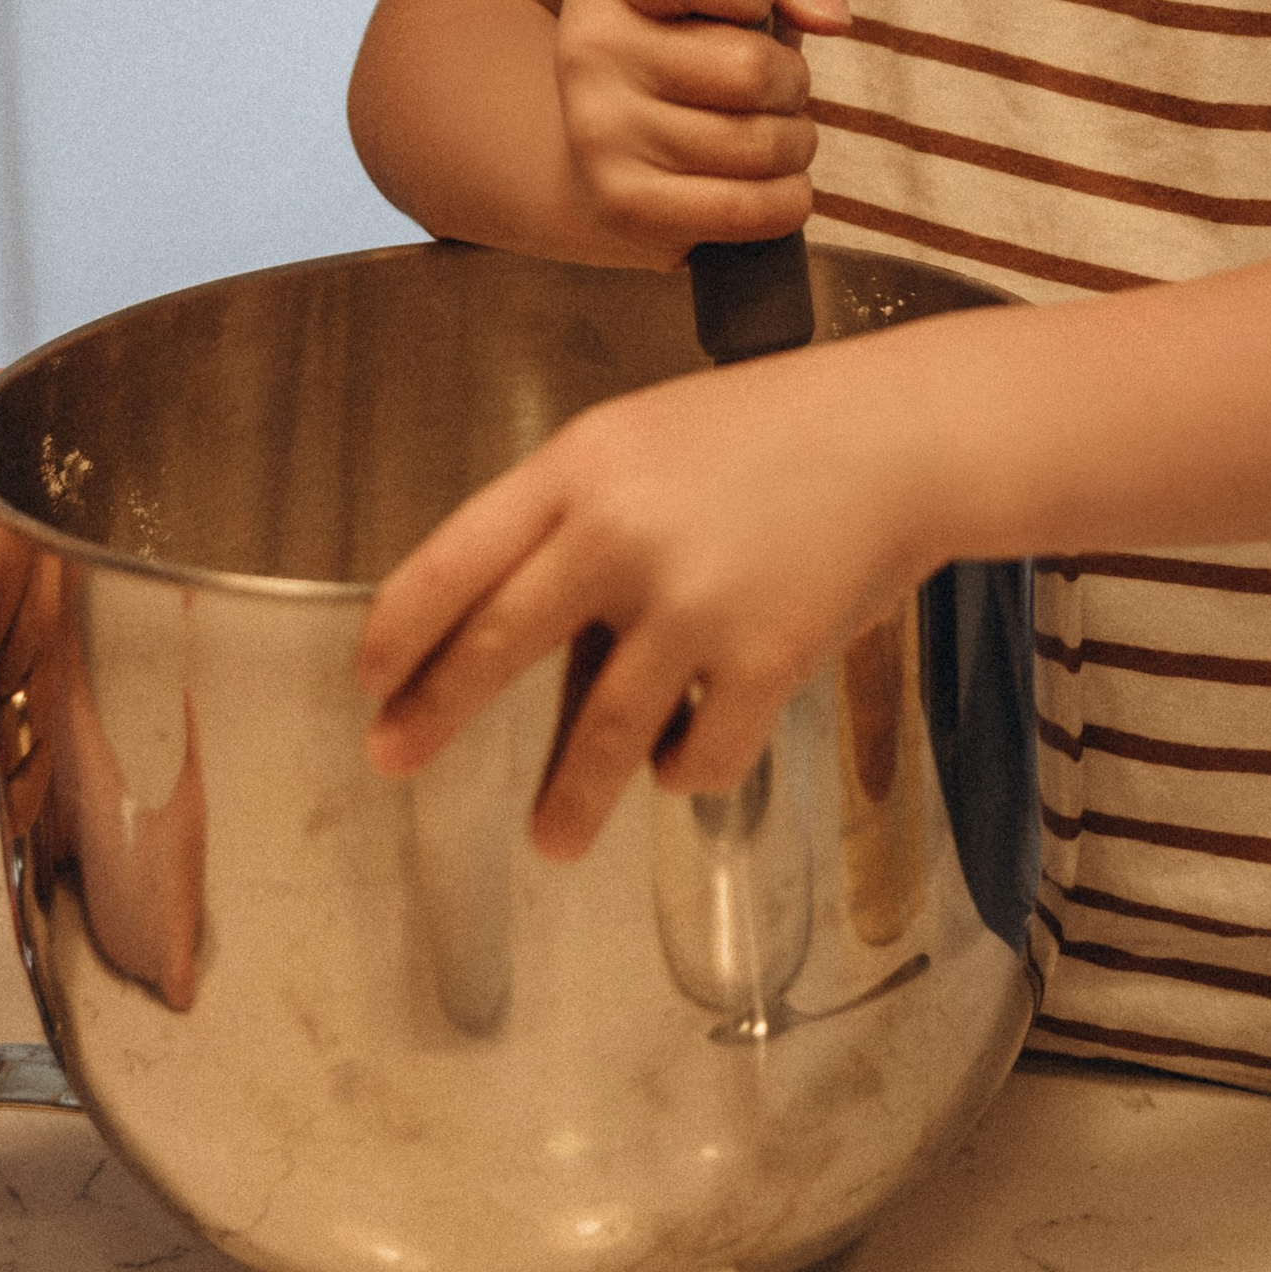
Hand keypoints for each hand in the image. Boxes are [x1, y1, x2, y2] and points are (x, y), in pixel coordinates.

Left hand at [354, 327, 974, 855]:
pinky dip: (685, 772)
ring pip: (601, 733)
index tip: (368, 678)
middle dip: (436, 713)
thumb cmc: (770, 431)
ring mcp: (694, 603)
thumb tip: (497, 625)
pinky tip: (683, 767)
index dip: (399, 629)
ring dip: (569, 799)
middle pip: (497, 644)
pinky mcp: (765, 661)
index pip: (454, 558)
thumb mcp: (645, 439)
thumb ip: (572, 516)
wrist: (902, 436)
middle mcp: (621, 533)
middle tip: (395, 757)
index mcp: (582, 465)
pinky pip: (700, 754)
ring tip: (551, 840)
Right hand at [553, 0, 849, 266]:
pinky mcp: (625, 205)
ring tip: (768, 132)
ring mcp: (601, 133)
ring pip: (759, 145)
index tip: (758, 1)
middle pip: (750, 69)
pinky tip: (772, 183)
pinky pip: (749, 209)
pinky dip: (786, 200)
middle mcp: (591, 49)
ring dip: (794, 143)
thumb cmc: (702, 47)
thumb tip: (828, 17)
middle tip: (774, 87)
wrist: (614, 149)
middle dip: (791, 82)